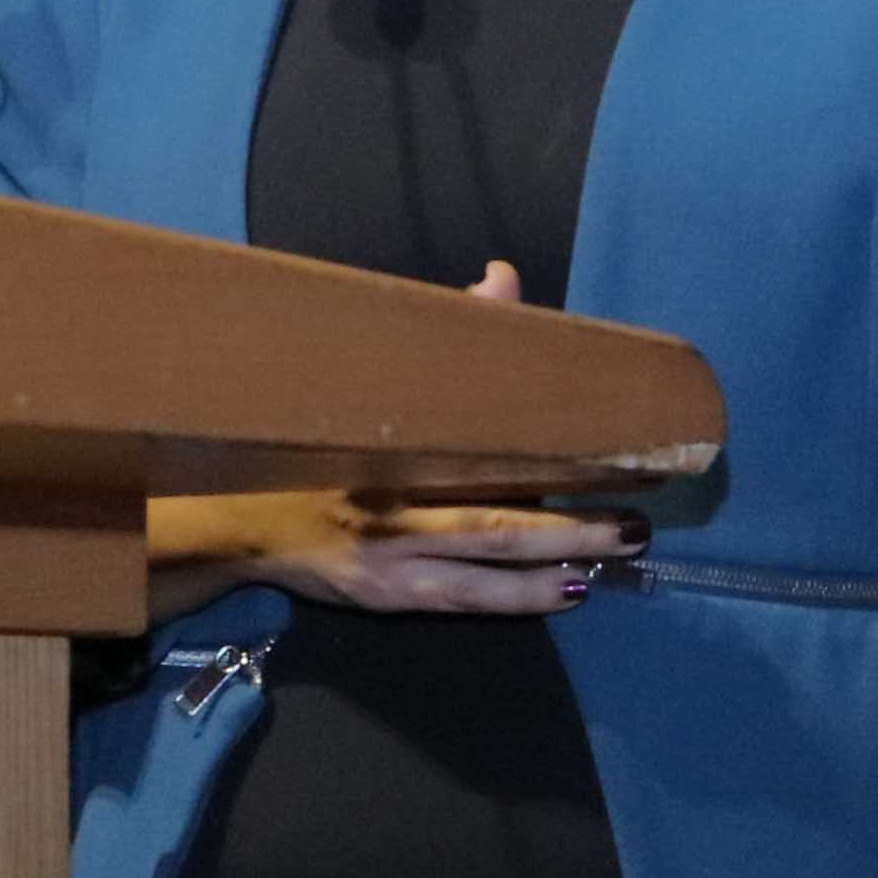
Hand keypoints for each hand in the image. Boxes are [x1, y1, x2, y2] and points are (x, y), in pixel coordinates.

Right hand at [147, 267, 634, 615]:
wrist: (238, 519)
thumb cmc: (315, 447)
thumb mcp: (370, 383)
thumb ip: (442, 338)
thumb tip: (501, 279)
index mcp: (392, 440)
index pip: (482, 431)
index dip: (551, 433)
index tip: (614, 427)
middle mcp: (394, 501)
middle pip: (499, 512)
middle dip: (575, 515)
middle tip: (639, 510)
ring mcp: (391, 557)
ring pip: (489, 563)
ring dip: (561, 559)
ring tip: (621, 548)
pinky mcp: (387, 595)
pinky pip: (467, 598)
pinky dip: (521, 596)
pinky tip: (569, 590)